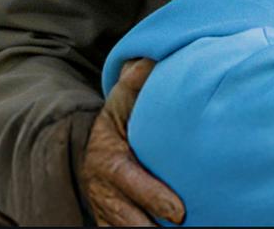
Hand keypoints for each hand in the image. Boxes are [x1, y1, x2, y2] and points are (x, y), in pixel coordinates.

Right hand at [81, 58, 184, 225]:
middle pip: (126, 217)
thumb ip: (134, 84)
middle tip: (179, 228)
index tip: (180, 212)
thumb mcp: (120, 103)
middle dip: (149, 227)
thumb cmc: (117, 123)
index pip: (129, 181)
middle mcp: (103, 189)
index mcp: (108, 159)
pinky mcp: (108, 225)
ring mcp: (105, 210)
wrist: (93, 149)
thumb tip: (150, 60)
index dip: (152, 197)